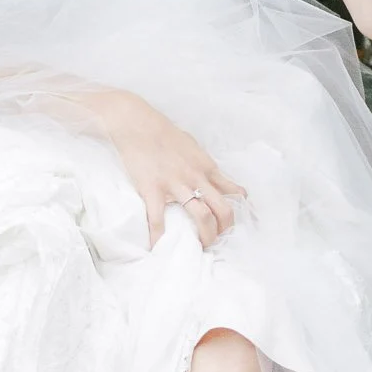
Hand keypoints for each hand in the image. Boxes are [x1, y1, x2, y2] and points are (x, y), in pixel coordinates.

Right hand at [87, 90, 245, 249]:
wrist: (136, 123)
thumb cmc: (163, 133)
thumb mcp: (192, 146)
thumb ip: (203, 164)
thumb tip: (212, 177)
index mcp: (206, 167)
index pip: (232, 192)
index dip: (235, 211)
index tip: (229, 223)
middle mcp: (196, 177)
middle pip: (222, 209)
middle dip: (224, 230)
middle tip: (217, 240)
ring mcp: (176, 184)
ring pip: (201, 216)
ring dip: (205, 236)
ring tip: (200, 247)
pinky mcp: (153, 190)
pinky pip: (159, 219)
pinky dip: (159, 237)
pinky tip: (157, 248)